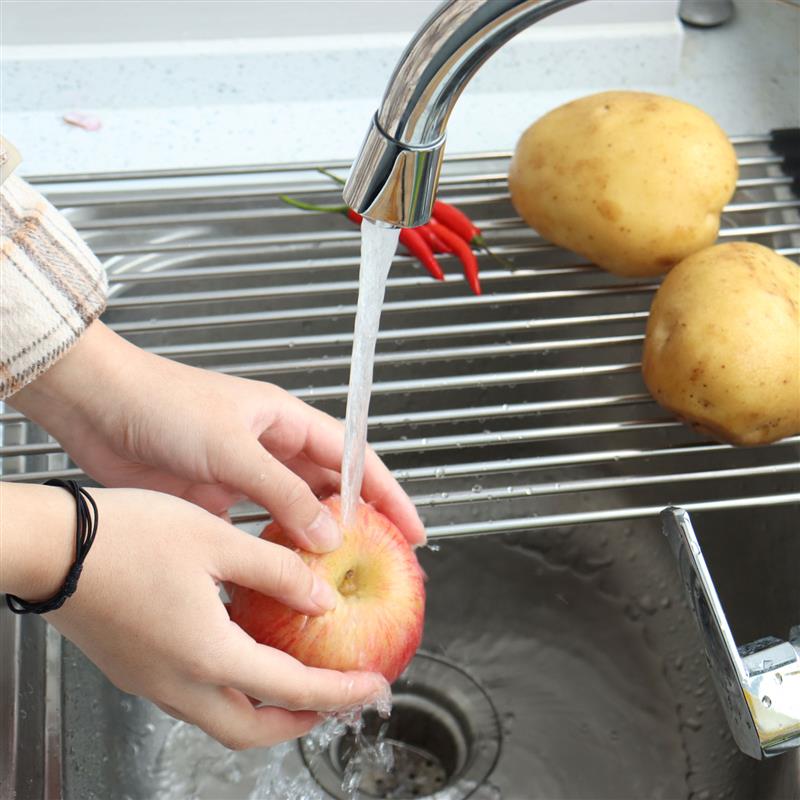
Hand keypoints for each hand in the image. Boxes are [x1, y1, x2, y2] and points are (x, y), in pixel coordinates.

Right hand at [1, 483, 388, 748]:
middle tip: (332, 701)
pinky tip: (240, 653)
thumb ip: (277, 572)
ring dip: (263, 711)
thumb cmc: (125, 537)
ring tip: (293, 682)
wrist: (47, 546)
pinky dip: (229, 690)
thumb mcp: (216, 541)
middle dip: (299, 723)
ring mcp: (151, 680)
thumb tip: (322, 596)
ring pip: (219, 719)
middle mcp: (178, 681)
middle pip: (250, 731)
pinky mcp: (135, 667)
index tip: (371, 689)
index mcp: (207, 653)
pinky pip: (193, 696)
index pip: (290, 690)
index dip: (338, 692)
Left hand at [10, 321, 424, 549]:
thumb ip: (283, 493)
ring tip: (337, 580)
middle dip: (360, 525)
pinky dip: (271, 554)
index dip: (388, 494)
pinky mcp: (215, 499)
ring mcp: (244, 476)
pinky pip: (256, 531)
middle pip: (331, 490)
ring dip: (316, 543)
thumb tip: (329, 535)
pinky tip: (280, 577)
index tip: (412, 530)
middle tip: (383, 566)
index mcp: (286, 422)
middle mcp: (271, 449)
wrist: (100, 408)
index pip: (354, 458)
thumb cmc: (165, 405)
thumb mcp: (233, 448)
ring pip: (296, 515)